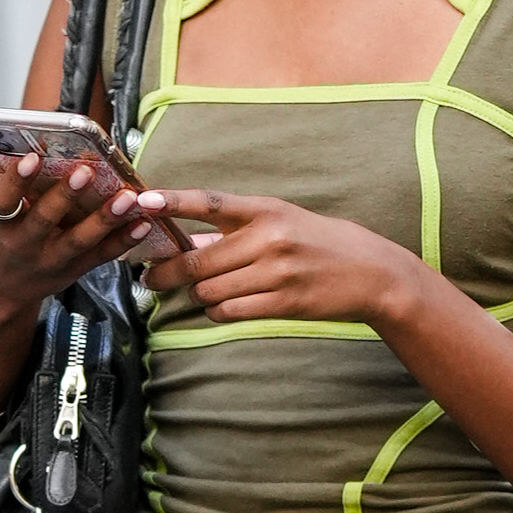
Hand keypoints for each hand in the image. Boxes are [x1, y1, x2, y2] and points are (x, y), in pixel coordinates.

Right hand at [0, 149, 171, 308]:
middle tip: (85, 171)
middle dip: (65, 196)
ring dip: (105, 218)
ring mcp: (52, 258)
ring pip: (80, 240)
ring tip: (127, 197)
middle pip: (45, 219)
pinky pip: (102, 255)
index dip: (18, 179)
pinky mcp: (76, 269)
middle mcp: (25, 243)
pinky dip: (125, 240)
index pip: (5, 200)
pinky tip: (143, 223)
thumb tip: (0, 136)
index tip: (32, 157)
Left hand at [142, 193, 429, 334]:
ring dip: (199, 294)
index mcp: (265, 210)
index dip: (173, 202)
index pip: (210, 203)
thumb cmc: (317, 242)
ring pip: (211, 290)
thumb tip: (187, 244)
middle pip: (199, 261)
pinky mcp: (283, 303)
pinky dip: (219, 311)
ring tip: (205, 291)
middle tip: (149, 279)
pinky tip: (224, 305)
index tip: (143, 201)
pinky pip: (230, 311)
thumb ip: (234, 232)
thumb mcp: (280, 223)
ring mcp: (276, 272)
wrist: (368, 272)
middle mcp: (269, 238)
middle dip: (168, 272)